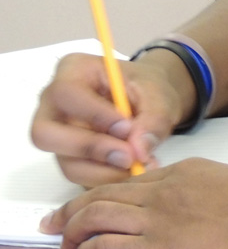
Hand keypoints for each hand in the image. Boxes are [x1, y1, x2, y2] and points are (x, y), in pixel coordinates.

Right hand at [30, 53, 183, 186]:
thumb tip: (139, 150)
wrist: (152, 99)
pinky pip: (79, 176)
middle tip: (129, 157)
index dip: (94, 115)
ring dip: (105, 171)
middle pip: (45, 134)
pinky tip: (134, 169)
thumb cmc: (149, 88)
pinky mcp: (69, 156)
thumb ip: (154, 119)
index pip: (67, 94)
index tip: (127, 128)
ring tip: (141, 164)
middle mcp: (54, 103)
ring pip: (65, 162)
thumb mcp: (160, 94)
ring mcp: (58, 133)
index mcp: (73, 71)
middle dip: (90, 149)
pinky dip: (108, 178)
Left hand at [39, 158, 227, 248]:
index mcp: (184, 172)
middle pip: (103, 194)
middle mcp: (163, 189)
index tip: (95, 207)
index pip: (131, 181)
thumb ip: (203, 189)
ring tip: (64, 245)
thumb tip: (192, 203)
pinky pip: (105, 247)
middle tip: (56, 222)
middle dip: (72, 208)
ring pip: (95, 215)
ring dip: (72, 230)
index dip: (106, 194)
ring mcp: (157, 218)